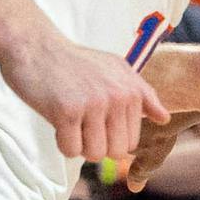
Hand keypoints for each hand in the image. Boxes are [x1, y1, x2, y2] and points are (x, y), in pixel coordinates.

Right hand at [0, 25, 168, 173]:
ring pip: (94, 154)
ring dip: (79, 146)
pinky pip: (70, 150)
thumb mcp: (115, 68)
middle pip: (115, 152)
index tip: (95, 118)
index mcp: (130, 90)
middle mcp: (116, 97)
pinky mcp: (66, 111)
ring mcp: (92, 104)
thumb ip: (142, 94)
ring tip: (70, 121)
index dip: (110, 137)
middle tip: (81, 123)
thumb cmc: (75, 62)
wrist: (34, 45)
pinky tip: (57, 120)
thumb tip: (165, 118)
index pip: (131, 142)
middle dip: (96, 146)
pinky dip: (62, 142)